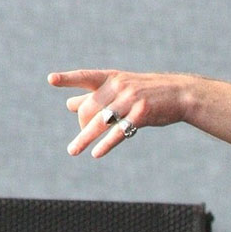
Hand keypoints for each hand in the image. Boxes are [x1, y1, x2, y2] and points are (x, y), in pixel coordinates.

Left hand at [48, 69, 190, 157]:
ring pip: (101, 122)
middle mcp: (119, 87)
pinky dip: (106, 144)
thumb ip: (97, 96)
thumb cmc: (148, 92)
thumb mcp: (122, 88)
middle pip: (90, 108)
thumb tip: (69, 105)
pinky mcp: (141, 115)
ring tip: (73, 151)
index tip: (51, 79)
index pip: (86, 77)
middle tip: (79, 141)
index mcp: (112, 78)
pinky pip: (119, 132)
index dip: (68, 79)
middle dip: (81, 126)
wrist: (179, 94)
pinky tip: (96, 153)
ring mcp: (130, 100)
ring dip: (84, 138)